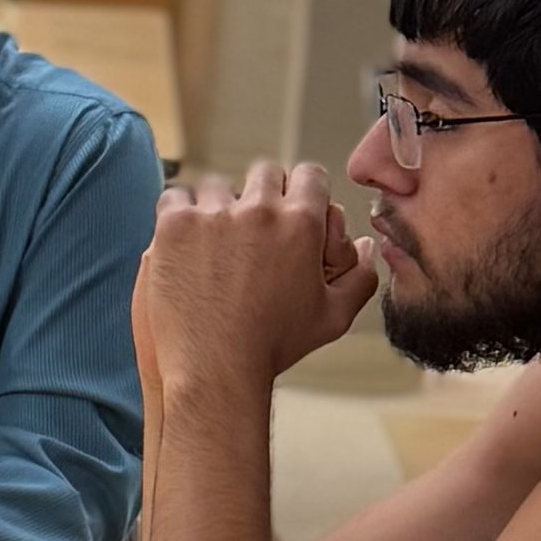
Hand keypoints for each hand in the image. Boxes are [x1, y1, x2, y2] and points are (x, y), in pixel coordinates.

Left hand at [143, 160, 378, 396]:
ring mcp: (213, 214)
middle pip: (264, 173)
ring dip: (218, 205)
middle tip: (251, 225)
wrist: (214, 367)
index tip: (290, 207)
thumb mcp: (333, 317)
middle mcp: (259, 209)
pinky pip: (176, 196)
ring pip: (218, 185)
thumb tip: (366, 245)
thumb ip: (360, 277)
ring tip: (215, 240)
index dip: (301, 190)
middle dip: (261, 193)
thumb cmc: (274, 347)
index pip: (309, 175)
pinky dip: (180, 211)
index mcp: (302, 224)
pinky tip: (185, 238)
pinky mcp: (174, 225)